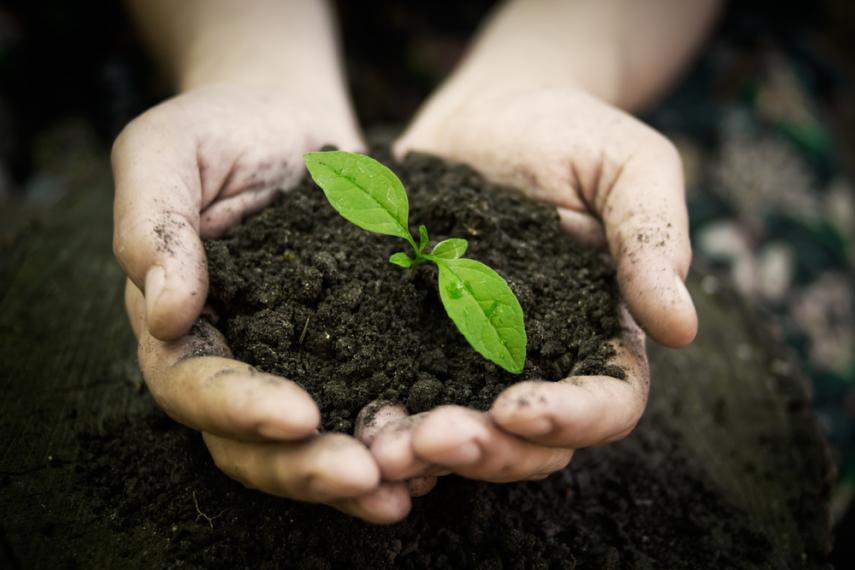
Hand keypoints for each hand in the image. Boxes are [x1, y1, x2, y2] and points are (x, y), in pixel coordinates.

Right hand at [113, 84, 409, 522]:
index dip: (241, 409)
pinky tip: (441, 453)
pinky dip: (399, 433)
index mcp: (180, 325)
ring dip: (360, 472)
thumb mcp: (167, 152)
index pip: (195, 387)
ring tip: (412, 486)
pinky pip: (371, 402)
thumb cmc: (220, 128)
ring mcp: (296, 362)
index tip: (299, 415)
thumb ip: (152, 225)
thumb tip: (164, 314)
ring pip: (315, 441)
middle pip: (254, 442)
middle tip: (369, 478)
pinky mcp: (354, 350)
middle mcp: (237, 358)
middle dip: (308, 467)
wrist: (291, 122)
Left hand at [369, 83, 688, 483]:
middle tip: (431, 439)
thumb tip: (682, 328)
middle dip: (485, 451)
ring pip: (462, 433)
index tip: (518, 409)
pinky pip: (402, 392)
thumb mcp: (630, 168)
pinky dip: (383, 418)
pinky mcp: (417, 339)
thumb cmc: (574, 131)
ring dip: (426, 451)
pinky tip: (353, 423)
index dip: (570, 419)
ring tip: (382, 447)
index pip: (607, 403)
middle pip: (529, 442)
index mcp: (602, 332)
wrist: (493, 111)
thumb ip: (652, 241)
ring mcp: (474, 356)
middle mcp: (540, 360)